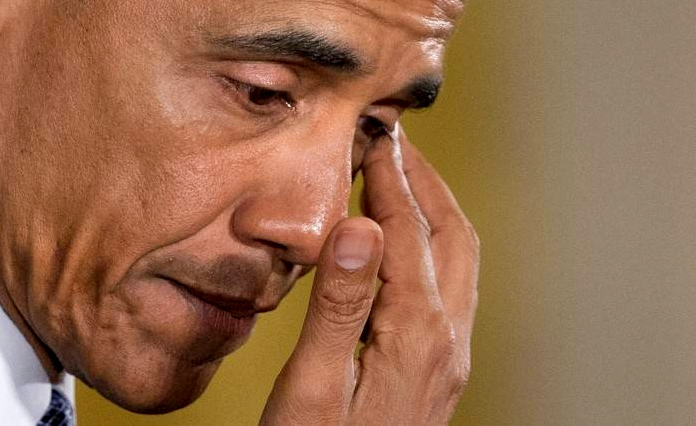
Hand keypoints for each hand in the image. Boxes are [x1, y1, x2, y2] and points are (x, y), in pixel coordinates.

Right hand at [260, 128, 479, 424]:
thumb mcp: (312, 388)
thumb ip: (339, 307)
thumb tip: (360, 227)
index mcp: (416, 335)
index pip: (407, 233)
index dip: (390, 180)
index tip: (375, 135)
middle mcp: (448, 339)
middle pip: (449, 235)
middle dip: (425, 181)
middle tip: (396, 140)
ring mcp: (451, 354)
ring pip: (459, 257)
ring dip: (435, 208)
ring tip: (404, 175)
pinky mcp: (441, 364)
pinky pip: (453, 282)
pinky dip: (434, 242)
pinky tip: (408, 240)